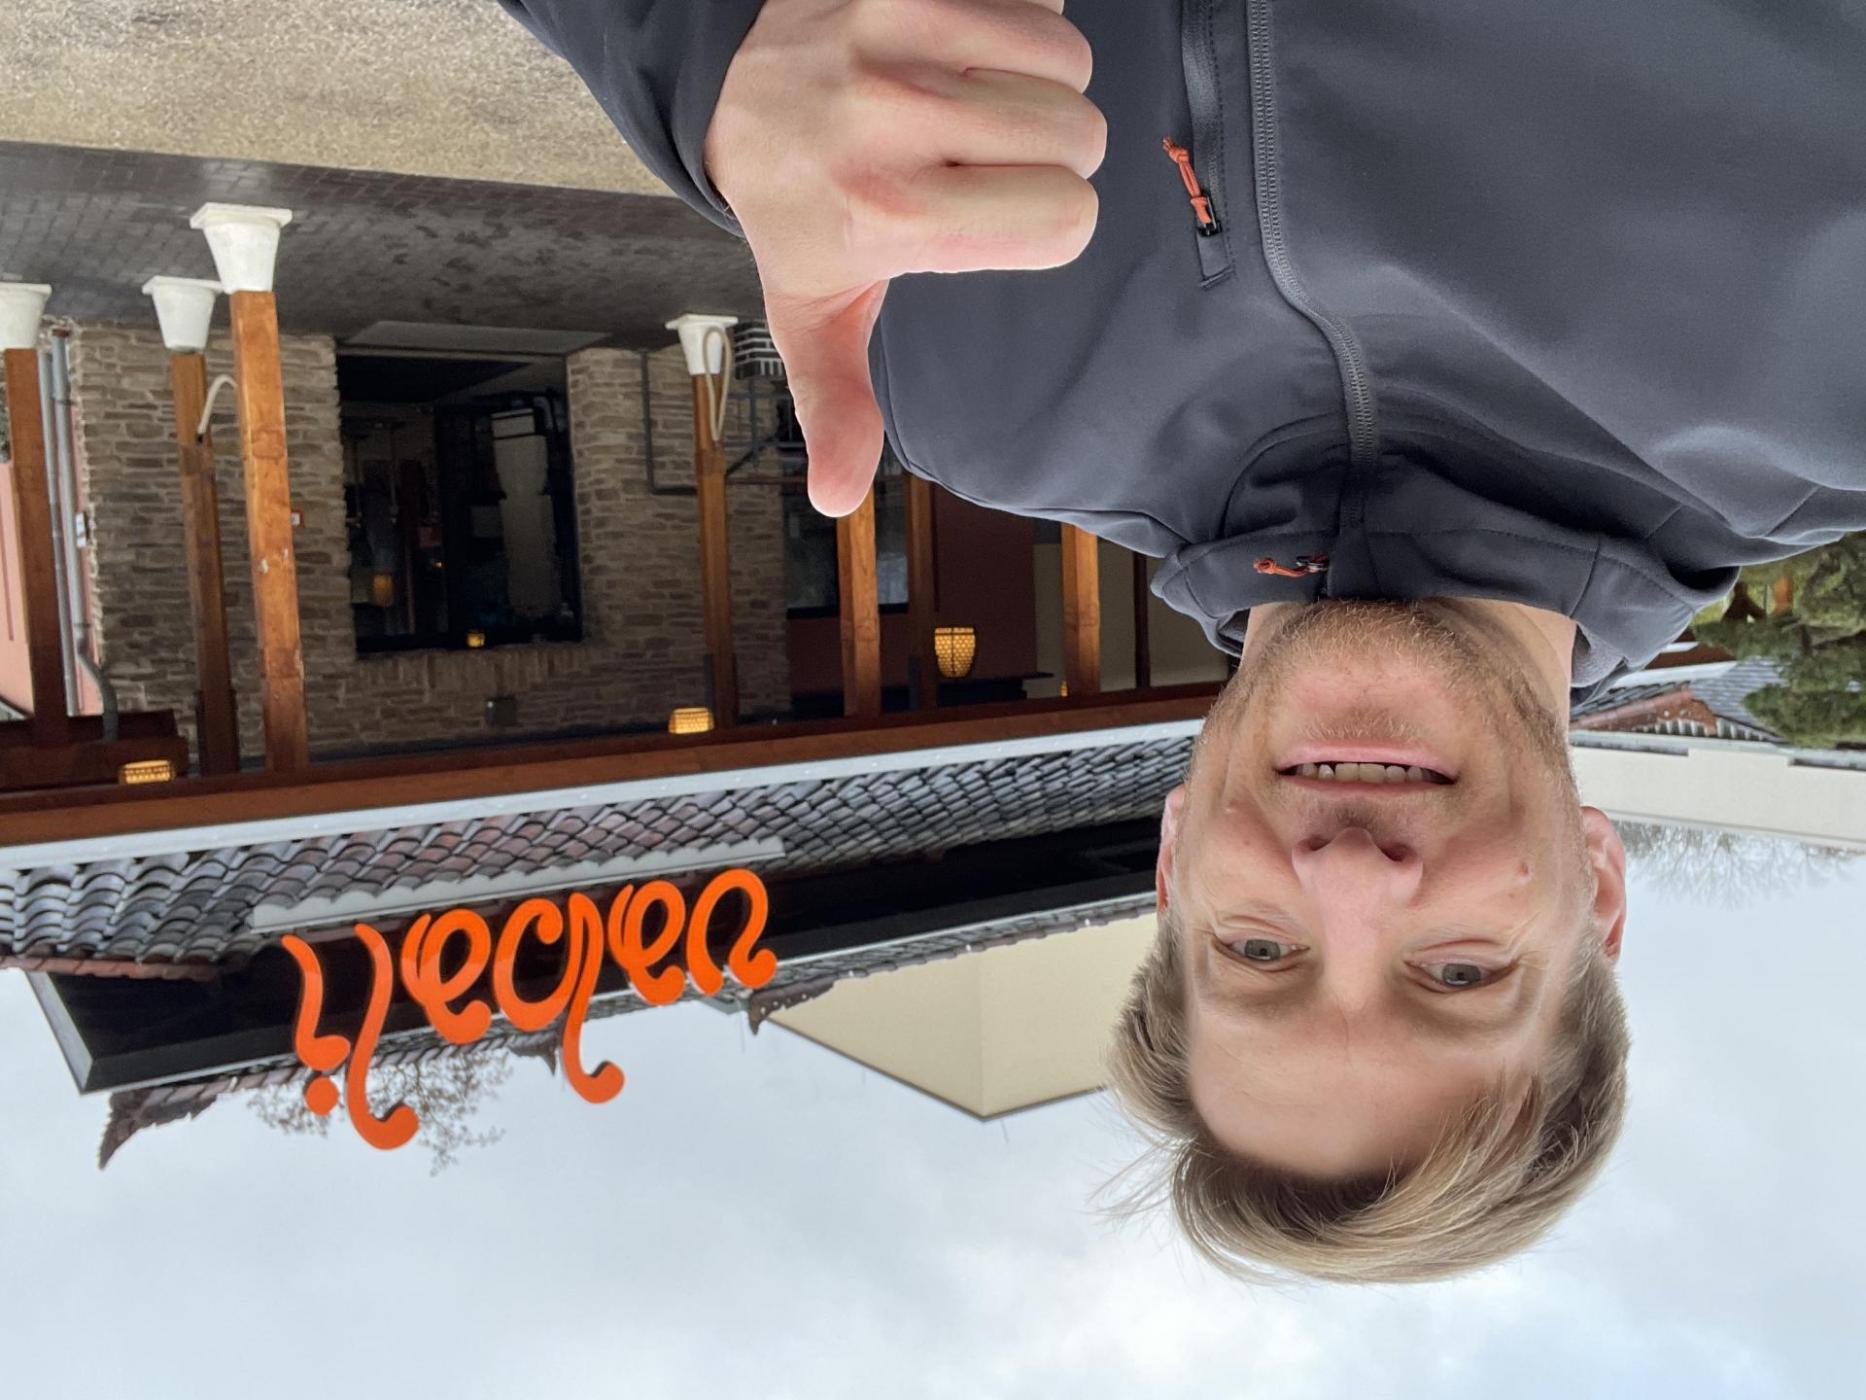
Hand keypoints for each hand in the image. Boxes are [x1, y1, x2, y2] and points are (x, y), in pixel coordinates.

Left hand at [704, 0, 1104, 515]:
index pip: (1063, 219)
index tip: (997, 215)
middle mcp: (891, 120)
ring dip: (1042, 81)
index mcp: (887, 215)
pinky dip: (1021, 16)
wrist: (731, 80)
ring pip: (1066, 58)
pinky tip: (966, 48)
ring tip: (977, 102)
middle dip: (1053, 148)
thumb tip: (836, 499)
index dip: (1048, 219)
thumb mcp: (813, 309)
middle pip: (1077, 134)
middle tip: (986, 155)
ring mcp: (898, 34)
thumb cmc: (797, 204)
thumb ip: (837, 402)